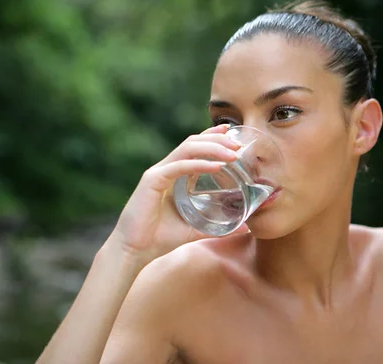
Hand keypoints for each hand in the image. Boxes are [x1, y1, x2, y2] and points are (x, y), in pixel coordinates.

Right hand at [107, 124, 245, 264]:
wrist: (135, 250)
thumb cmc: (160, 238)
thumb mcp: (195, 229)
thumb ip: (219, 225)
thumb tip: (246, 225)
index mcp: (173, 176)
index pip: (193, 148)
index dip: (211, 137)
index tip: (230, 133)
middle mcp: (165, 169)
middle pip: (192, 143)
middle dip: (216, 140)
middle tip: (237, 145)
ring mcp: (157, 173)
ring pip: (186, 149)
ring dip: (211, 148)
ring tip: (232, 154)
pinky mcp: (152, 181)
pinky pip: (178, 167)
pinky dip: (198, 165)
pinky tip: (216, 167)